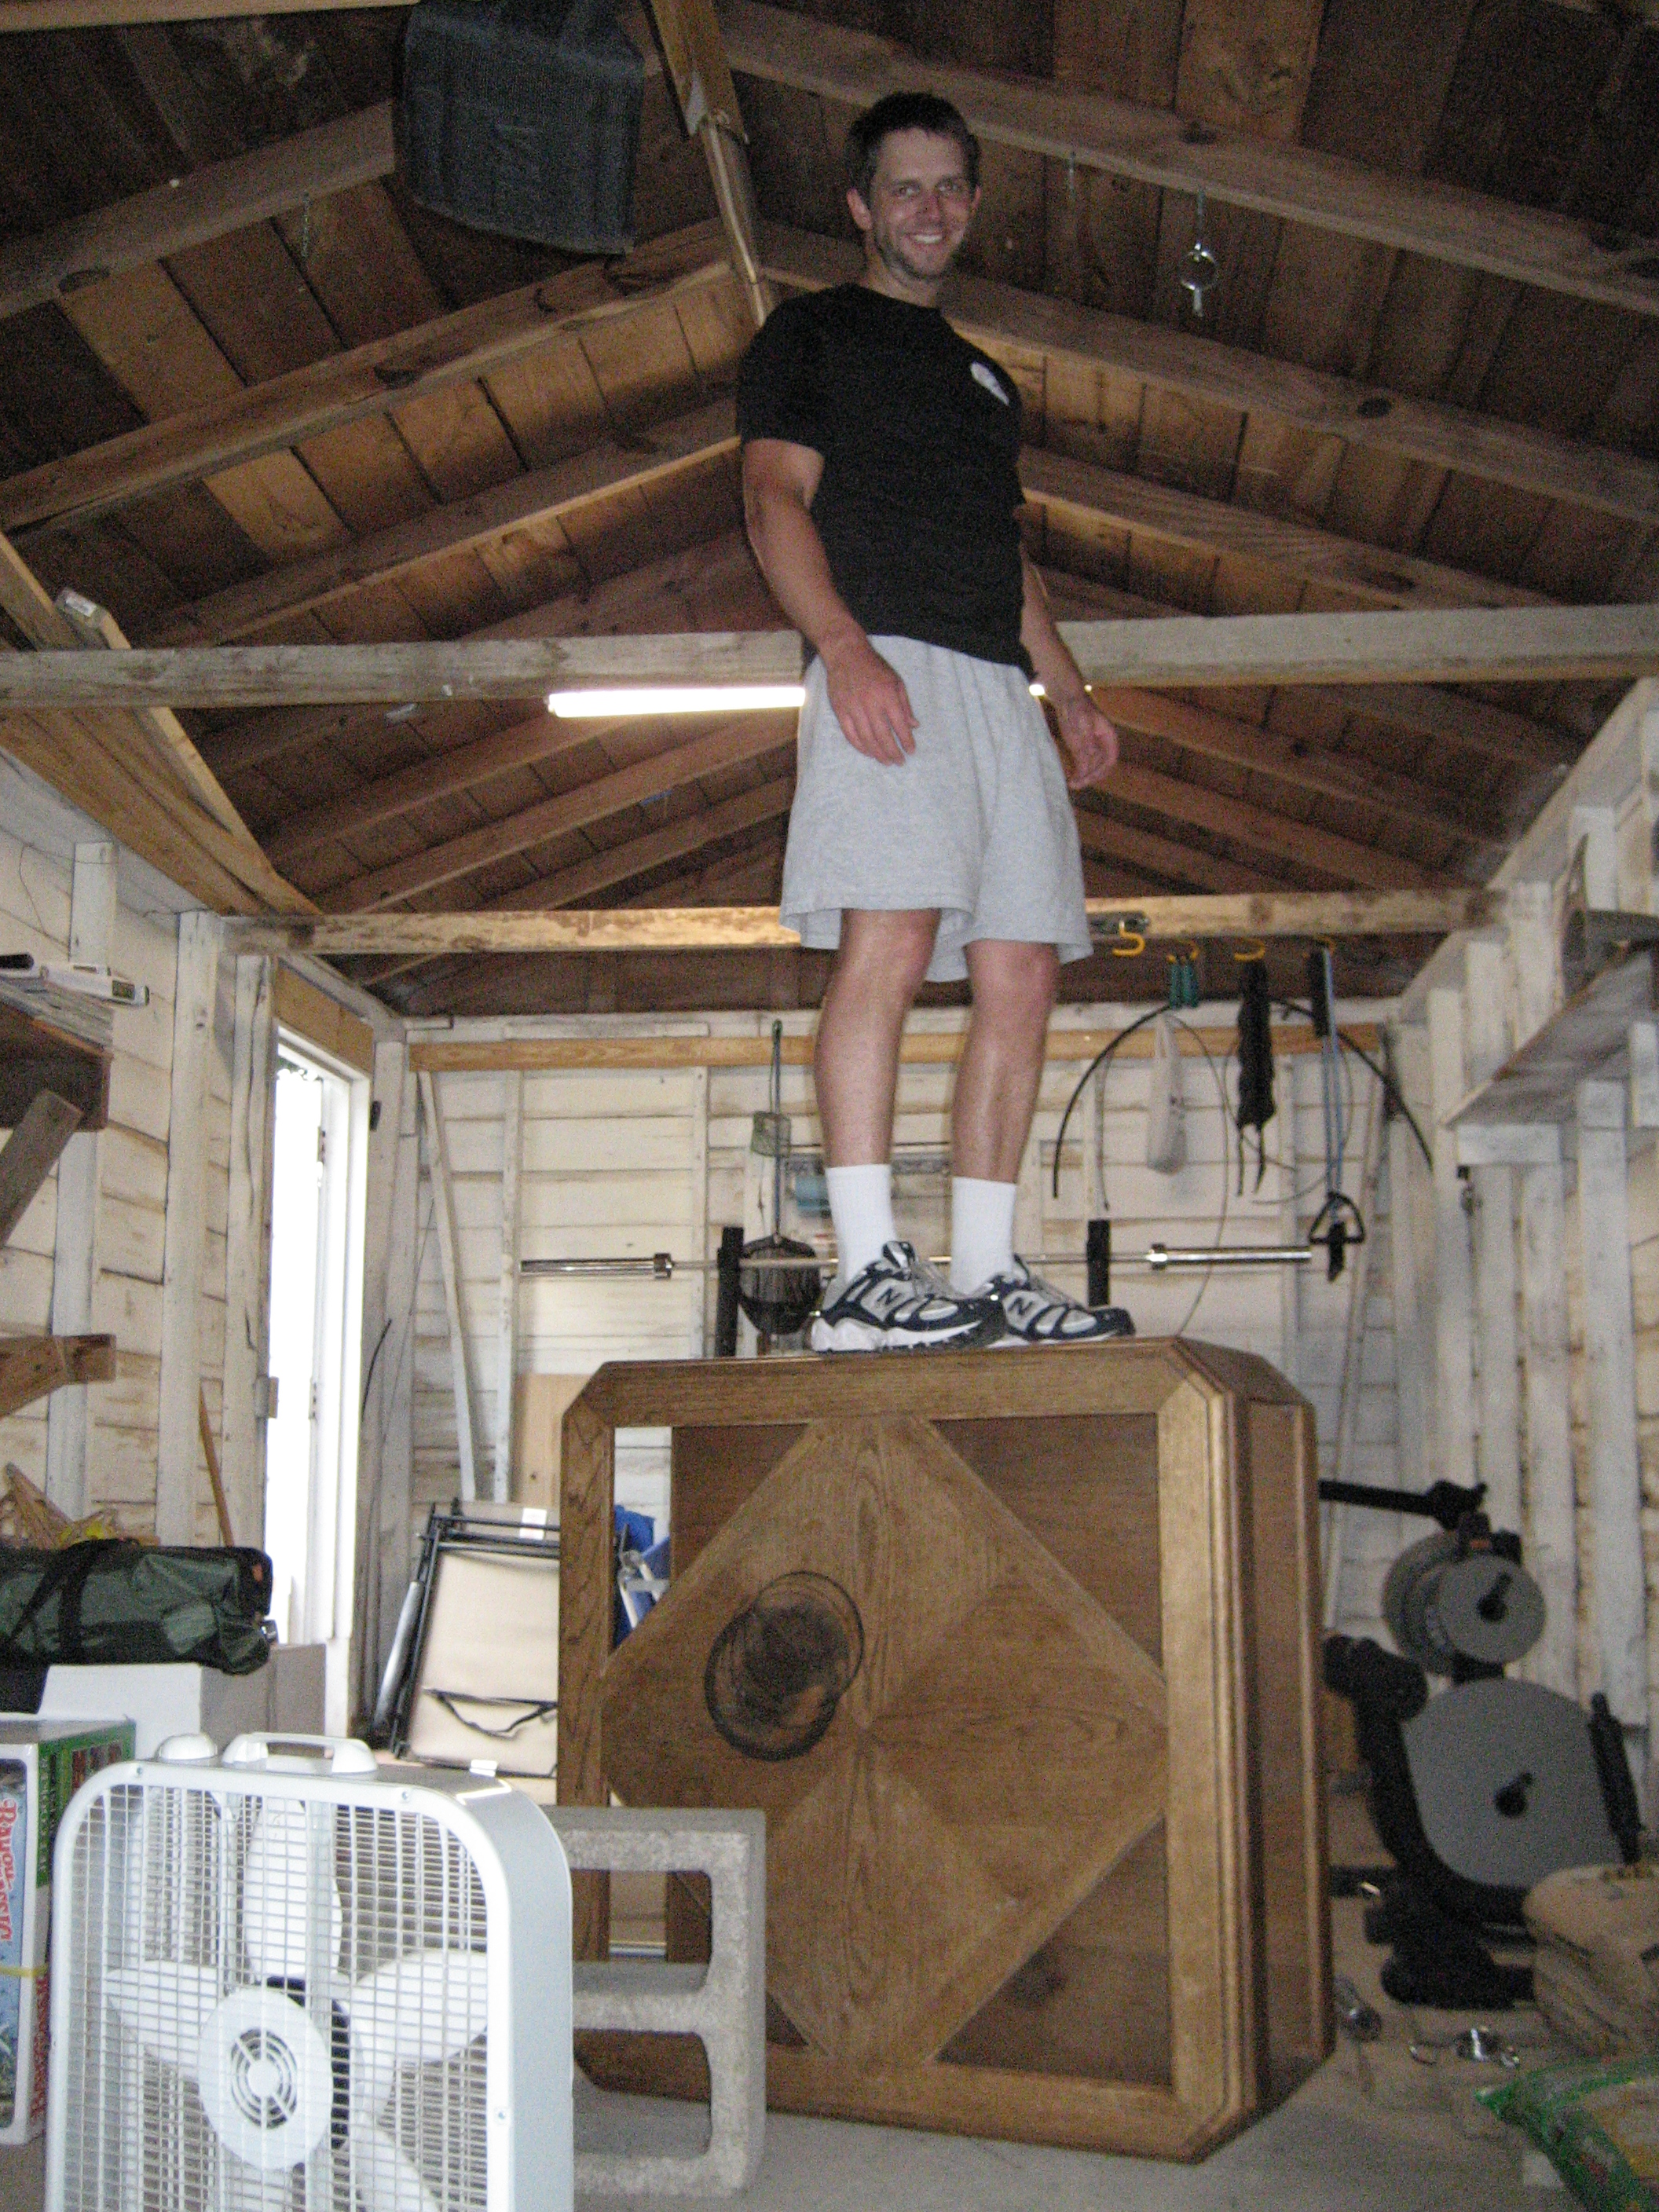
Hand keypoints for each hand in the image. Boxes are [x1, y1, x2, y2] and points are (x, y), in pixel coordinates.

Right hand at [820, 631, 917, 764]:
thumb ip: (905, 705)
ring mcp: (853, 708)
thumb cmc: (875, 667)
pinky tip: (869, 752)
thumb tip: (914, 726)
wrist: (846, 654)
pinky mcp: (840, 710)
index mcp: (887, 695)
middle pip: (883, 736)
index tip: (911, 751)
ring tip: (886, 761)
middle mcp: (871, 703)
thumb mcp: (896, 681)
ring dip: (878, 753)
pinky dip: (860, 746)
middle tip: (899, 762)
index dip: (906, 741)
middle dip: (893, 752)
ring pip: (867, 738)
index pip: (900, 724)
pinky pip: (850, 734)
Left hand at [1051, 690, 1118, 787]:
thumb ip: (1087, 740)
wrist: (1066, 699)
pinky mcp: (1080, 749)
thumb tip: (1092, 756)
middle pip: (1101, 767)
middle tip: (1077, 784)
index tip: (1089, 778)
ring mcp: (1092, 748)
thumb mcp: (1082, 722)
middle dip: (1090, 777)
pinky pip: (1082, 765)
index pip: (1110, 759)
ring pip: (1091, 768)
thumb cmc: (1077, 707)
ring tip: (1071, 784)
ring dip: (1083, 778)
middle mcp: (1102, 745)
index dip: (1102, 771)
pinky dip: (1077, 773)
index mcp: (1108, 737)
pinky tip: (1070, 779)